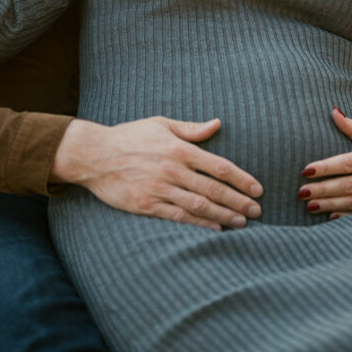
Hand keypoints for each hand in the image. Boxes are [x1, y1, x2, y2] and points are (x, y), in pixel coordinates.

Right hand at [51, 116, 262, 230]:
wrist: (94, 155)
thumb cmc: (129, 136)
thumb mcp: (160, 124)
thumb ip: (191, 129)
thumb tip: (217, 123)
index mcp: (178, 149)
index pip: (219, 166)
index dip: (241, 179)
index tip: (257, 189)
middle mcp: (172, 170)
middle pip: (214, 189)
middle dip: (239, 201)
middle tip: (257, 211)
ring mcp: (159, 189)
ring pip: (199, 205)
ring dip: (223, 215)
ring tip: (242, 222)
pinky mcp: (147, 205)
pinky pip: (179, 217)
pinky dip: (199, 223)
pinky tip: (214, 228)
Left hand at [297, 106, 351, 217]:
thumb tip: (333, 111)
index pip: (344, 164)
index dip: (324, 168)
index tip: (305, 170)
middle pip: (344, 186)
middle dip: (321, 190)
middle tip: (300, 192)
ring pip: (351, 203)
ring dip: (329, 205)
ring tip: (309, 206)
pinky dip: (347, 217)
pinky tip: (331, 217)